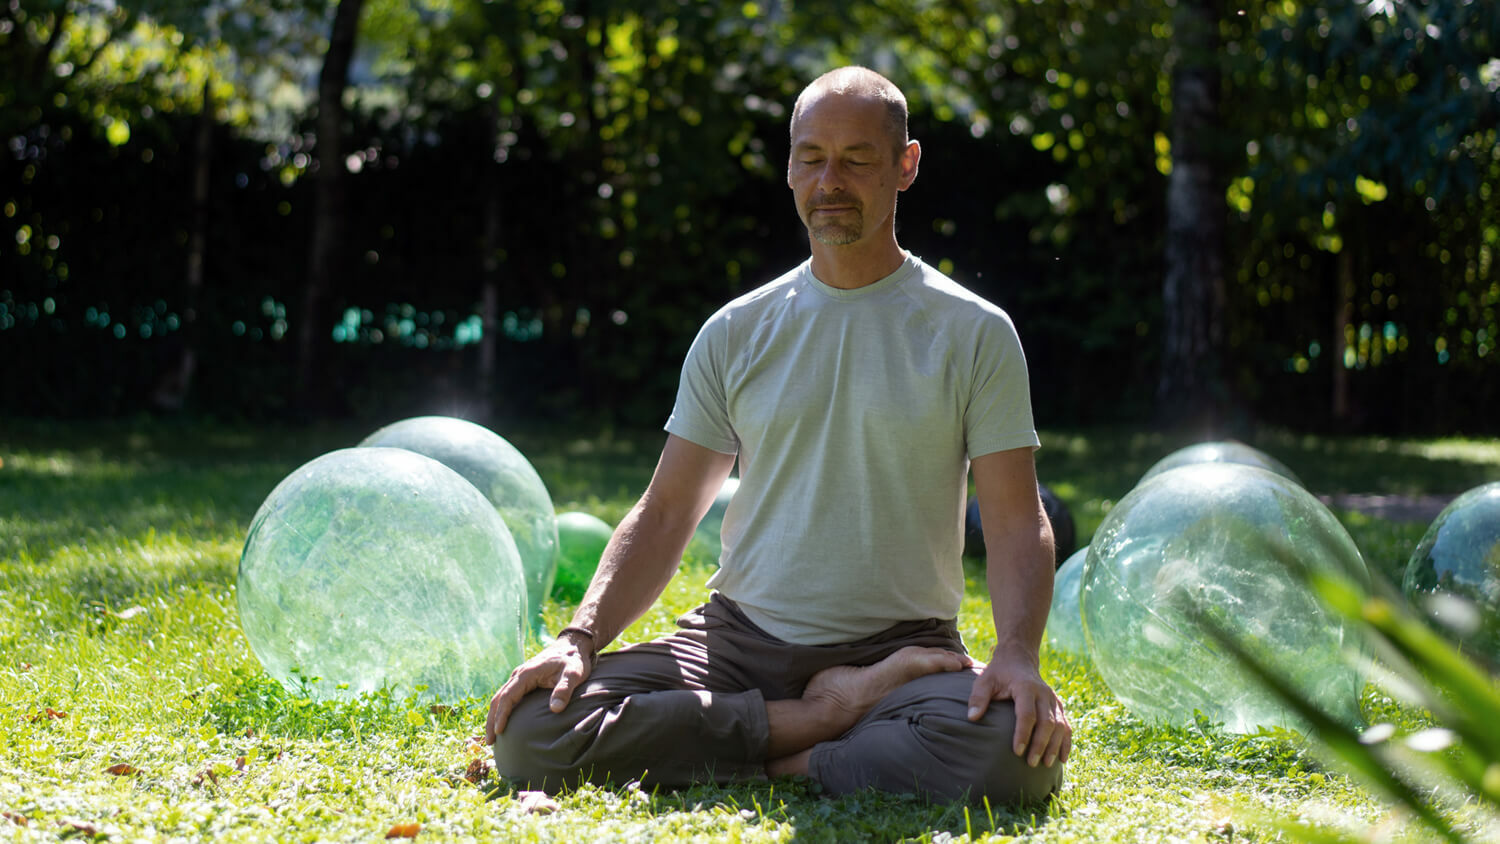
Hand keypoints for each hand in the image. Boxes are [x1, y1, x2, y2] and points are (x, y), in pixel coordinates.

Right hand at [484, 632, 593, 744]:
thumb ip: (564, 689)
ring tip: (492, 736)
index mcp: (527, 673)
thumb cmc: (573, 660)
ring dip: (494, 716)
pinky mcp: (523, 681)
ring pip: (500, 697)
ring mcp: (519, 678)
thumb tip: (555, 709)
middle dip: (492, 719)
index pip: (508, 695)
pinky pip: (507, 696)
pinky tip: (502, 723)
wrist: (572, 646)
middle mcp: (519, 675)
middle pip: (498, 698)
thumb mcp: (573, 674)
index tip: (499, 730)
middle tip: (490, 741)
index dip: (502, 713)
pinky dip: (501, 710)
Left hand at [965, 649, 1070, 767]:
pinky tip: (1062, 758)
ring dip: (1055, 746)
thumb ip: (978, 697)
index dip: (1023, 734)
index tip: (1017, 752)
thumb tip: (972, 718)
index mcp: (1026, 687)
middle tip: (1031, 763)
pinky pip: (1066, 726)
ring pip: (1060, 726)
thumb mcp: (985, 680)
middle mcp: (1044, 693)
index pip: (1027, 714)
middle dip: (1040, 744)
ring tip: (1046, 764)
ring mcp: (1053, 700)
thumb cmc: (999, 673)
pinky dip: (1066, 742)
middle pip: (1047, 722)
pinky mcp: (1058, 706)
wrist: (1018, 659)